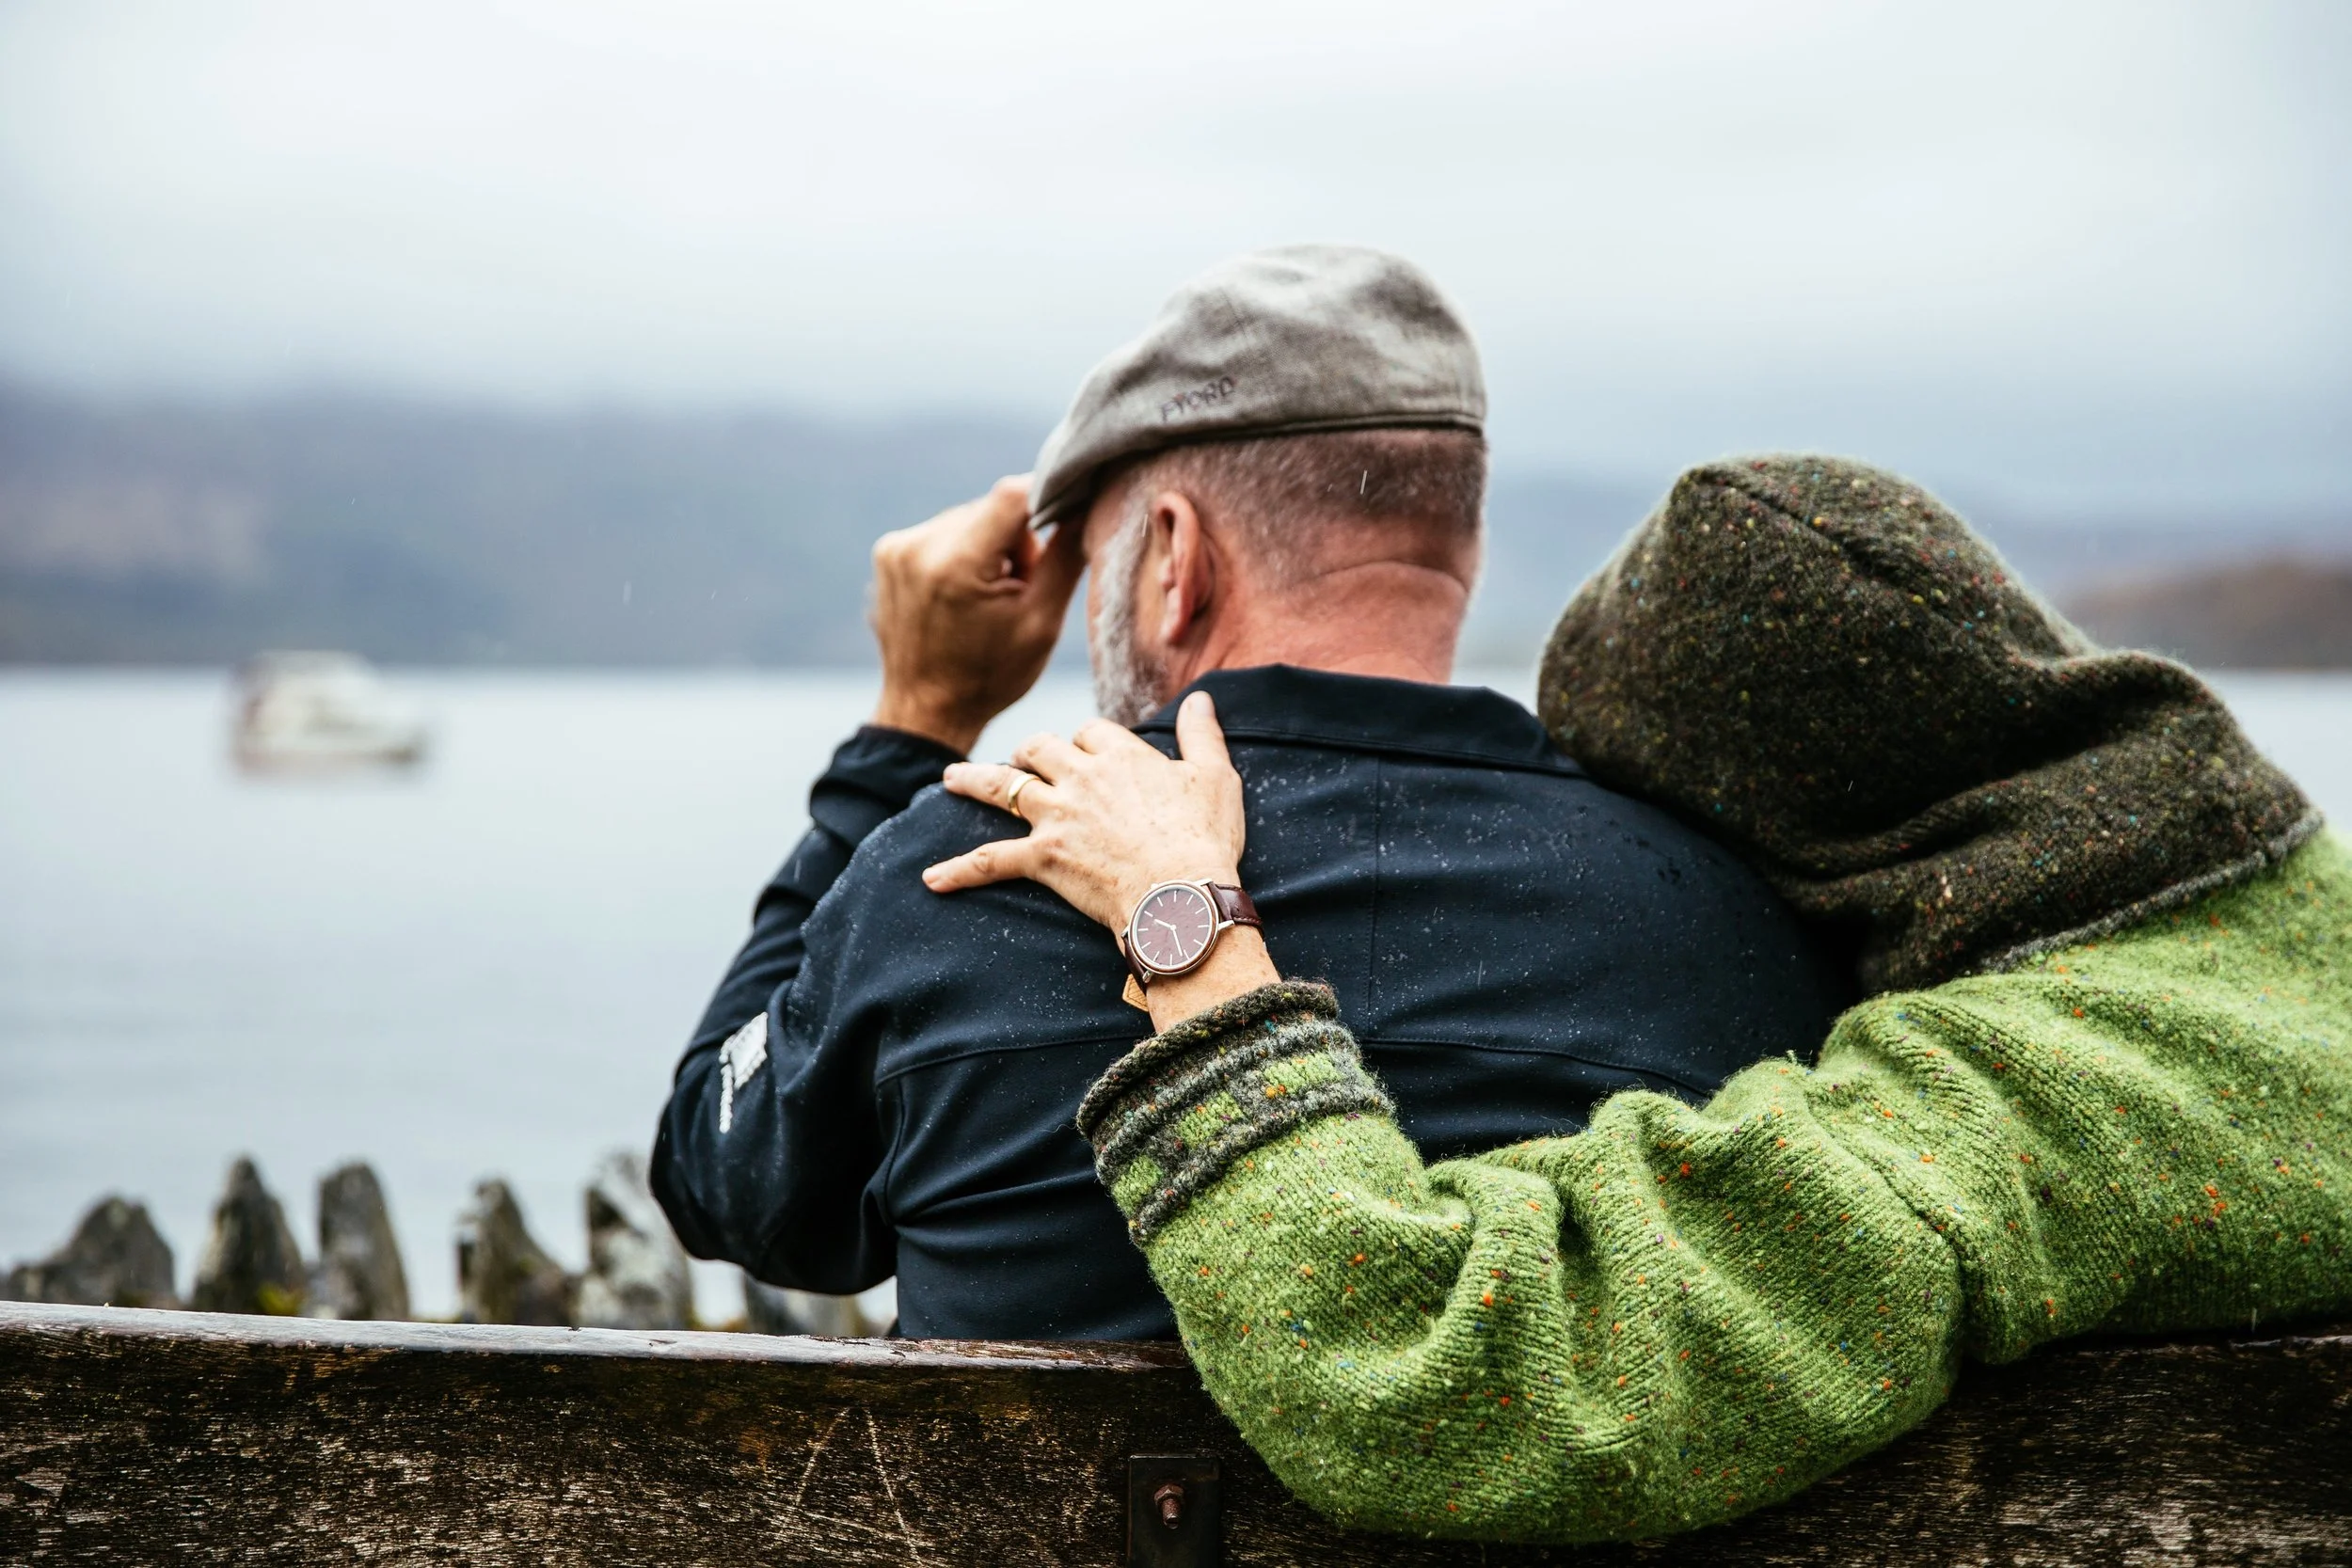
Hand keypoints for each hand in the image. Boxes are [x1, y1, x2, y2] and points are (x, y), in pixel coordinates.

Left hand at [867, 476, 1082, 753]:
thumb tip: (1088, 505)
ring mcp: (897, 547)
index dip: (1048, 500)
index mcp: (958, 563)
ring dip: (988, 546)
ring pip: (969, 518)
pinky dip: (961, 552)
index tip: (1065, 521)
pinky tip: (962, 594)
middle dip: (1016, 539)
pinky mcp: (888, 551)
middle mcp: (920, 545)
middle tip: (1019, 588)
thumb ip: (1065, 557)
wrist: (925, 711)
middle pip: (992, 507)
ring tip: (987, 598)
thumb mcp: (1041, 622)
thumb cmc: (989, 676)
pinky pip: (943, 531)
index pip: (1014, 494)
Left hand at [924, 693, 1276, 1027]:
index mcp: (1120, 754)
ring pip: (1003, 787)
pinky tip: (932, 878)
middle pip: (1040, 747)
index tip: (1092, 754)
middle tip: (1024, 761)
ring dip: (974, 780)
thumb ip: (1202, 733)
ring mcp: (1056, 816)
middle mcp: (1080, 777)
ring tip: (951, 778)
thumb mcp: (1215, 776)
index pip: (1090, 731)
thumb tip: (1200, 697)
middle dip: (1030, 751)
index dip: (1088, 741)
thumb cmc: (1205, 838)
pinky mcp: (1043, 857)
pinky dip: (960, 871)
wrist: (1182, 895)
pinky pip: (991, 860)